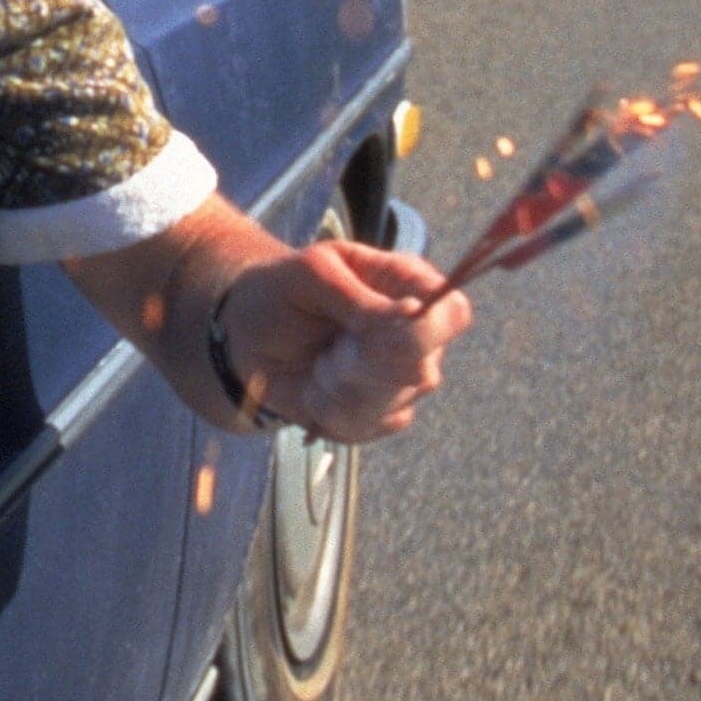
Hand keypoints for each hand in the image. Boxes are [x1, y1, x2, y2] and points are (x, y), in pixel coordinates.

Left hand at [216, 239, 470, 442]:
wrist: (249, 335)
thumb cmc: (285, 291)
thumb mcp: (311, 275)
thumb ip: (359, 296)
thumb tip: (413, 315)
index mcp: (412, 287)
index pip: (452, 313)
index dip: (426, 330)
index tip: (374, 331)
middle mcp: (421, 337)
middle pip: (421, 367)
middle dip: (361, 363)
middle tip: (329, 346)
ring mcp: (404, 380)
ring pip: (391, 402)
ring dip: (339, 386)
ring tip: (318, 363)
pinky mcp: (381, 415)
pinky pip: (366, 426)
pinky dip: (328, 409)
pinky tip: (315, 387)